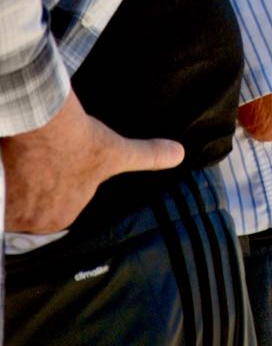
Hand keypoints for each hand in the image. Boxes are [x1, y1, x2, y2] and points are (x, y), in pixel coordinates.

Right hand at [2, 90, 183, 232]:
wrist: (42, 123)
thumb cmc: (80, 139)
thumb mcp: (118, 151)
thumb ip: (148, 157)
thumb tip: (180, 154)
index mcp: (62, 216)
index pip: (58, 203)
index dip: (58, 179)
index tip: (56, 161)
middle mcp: (34, 222)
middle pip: (34, 201)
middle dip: (35, 182)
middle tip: (40, 156)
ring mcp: (11, 210)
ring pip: (14, 196)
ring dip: (16, 182)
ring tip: (24, 157)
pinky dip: (1, 181)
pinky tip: (9, 162)